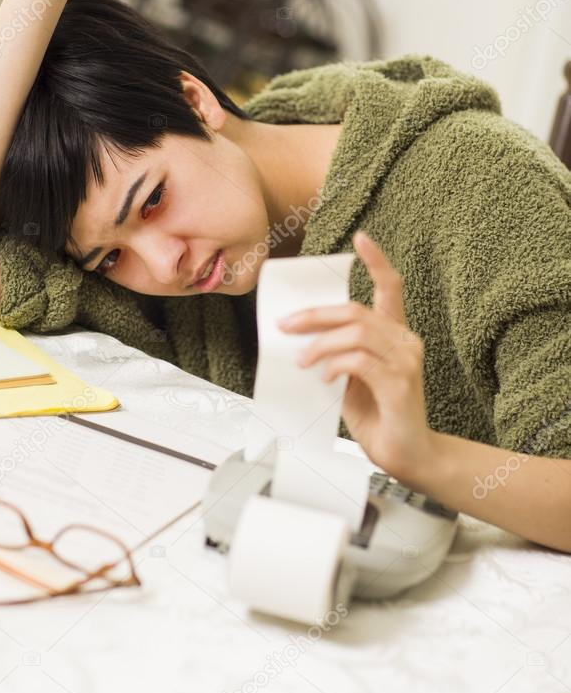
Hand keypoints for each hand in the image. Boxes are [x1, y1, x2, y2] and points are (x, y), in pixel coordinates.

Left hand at [278, 231, 432, 484]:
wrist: (405, 454)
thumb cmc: (379, 416)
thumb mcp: (349, 379)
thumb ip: (336, 355)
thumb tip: (299, 340)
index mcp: (394, 335)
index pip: (391, 287)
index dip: (377, 260)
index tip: (361, 238)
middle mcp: (405, 341)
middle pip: (356, 310)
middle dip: (314, 315)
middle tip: (286, 325)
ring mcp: (406, 360)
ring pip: (355, 333)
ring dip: (320, 344)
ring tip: (302, 361)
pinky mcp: (400, 383)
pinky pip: (359, 361)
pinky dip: (335, 366)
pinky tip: (324, 379)